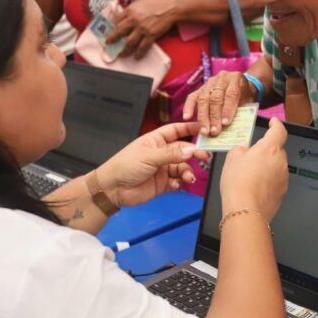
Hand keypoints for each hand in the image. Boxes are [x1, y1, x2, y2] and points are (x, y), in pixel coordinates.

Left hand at [94, 122, 209, 208]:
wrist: (112, 189)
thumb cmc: (125, 165)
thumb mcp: (149, 156)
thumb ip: (171, 154)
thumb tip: (192, 150)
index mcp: (156, 141)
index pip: (176, 131)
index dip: (190, 128)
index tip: (204, 128)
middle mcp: (161, 153)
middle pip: (183, 150)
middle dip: (194, 153)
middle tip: (205, 157)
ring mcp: (162, 169)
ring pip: (182, 167)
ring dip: (187, 171)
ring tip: (188, 177)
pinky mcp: (162, 184)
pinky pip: (177, 181)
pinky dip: (179, 183)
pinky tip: (176, 185)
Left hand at [109, 0, 180, 58]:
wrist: (171, 6)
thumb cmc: (158, 2)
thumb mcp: (140, 3)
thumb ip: (132, 11)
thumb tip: (127, 18)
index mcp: (130, 10)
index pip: (117, 20)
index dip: (113, 27)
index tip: (112, 31)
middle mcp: (134, 19)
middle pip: (119, 32)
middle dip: (113, 39)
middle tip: (109, 44)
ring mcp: (142, 28)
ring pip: (129, 42)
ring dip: (125, 50)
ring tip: (122, 54)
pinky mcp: (151, 35)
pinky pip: (143, 47)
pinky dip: (139, 53)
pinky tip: (137, 56)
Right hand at [182, 71, 254, 135]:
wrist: (240, 85)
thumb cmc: (245, 96)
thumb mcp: (248, 101)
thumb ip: (240, 111)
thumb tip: (229, 128)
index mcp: (236, 79)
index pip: (231, 94)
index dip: (228, 109)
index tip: (225, 123)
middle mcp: (222, 78)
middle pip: (216, 98)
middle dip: (214, 116)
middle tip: (214, 131)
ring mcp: (209, 82)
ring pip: (204, 99)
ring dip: (203, 117)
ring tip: (204, 130)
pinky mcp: (200, 88)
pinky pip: (192, 97)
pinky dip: (189, 107)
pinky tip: (187, 117)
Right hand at [219, 117, 288, 224]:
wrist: (246, 211)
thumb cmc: (237, 183)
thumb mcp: (231, 159)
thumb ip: (240, 149)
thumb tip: (245, 150)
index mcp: (269, 148)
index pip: (279, 130)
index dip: (276, 124)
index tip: (273, 122)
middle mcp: (280, 161)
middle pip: (277, 149)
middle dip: (266, 150)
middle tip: (251, 156)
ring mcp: (283, 177)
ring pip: (276, 165)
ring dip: (267, 166)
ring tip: (250, 175)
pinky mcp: (283, 191)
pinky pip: (276, 179)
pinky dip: (268, 179)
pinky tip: (255, 186)